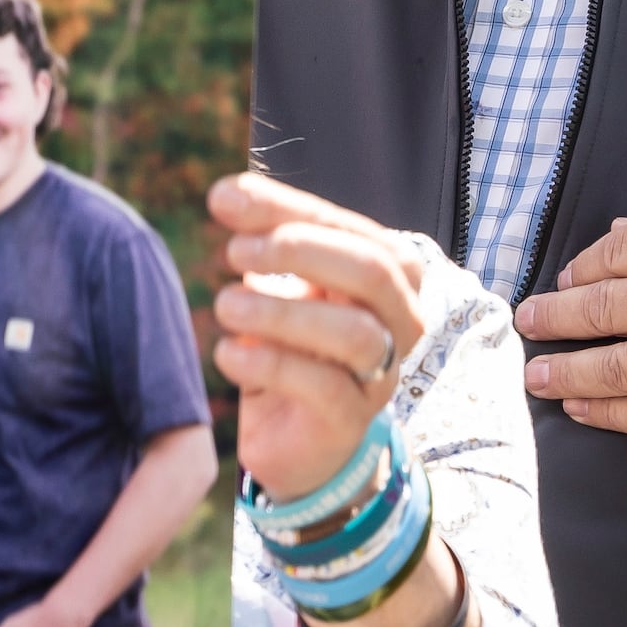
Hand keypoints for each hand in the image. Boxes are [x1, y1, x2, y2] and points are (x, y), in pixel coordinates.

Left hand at [207, 168, 433, 502]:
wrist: (294, 433)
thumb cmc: (293, 341)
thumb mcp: (279, 282)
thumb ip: (262, 234)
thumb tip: (226, 192)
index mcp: (391, 274)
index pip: (347, 227)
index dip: (286, 208)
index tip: (224, 198)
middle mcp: (402, 320)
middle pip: (372, 271)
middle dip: (300, 252)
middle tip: (235, 251)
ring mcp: (382, 374)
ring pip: (356, 334)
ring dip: (282, 313)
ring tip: (226, 304)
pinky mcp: (351, 421)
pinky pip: (323, 387)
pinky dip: (269, 364)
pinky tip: (228, 352)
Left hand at [519, 187, 626, 442]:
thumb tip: (621, 235)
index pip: (619, 254)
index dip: (582, 267)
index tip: (565, 278)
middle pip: (605, 309)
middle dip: (555, 317)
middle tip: (527, 321)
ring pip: (620, 369)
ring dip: (568, 372)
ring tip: (536, 373)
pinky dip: (612, 414)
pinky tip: (585, 410)